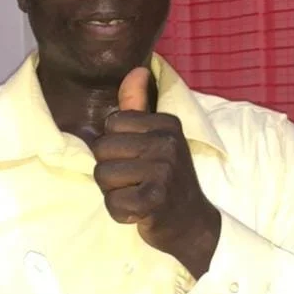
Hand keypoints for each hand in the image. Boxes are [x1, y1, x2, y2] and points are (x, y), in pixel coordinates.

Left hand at [92, 67, 221, 278]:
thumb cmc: (167, 180)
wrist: (192, 224)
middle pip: (101, 149)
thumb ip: (139, 107)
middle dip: (110, 171)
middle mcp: (166, 142)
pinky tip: (139, 212)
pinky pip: (113, 202)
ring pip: (103, 176)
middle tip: (135, 182)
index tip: (136, 161)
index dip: (114, 148)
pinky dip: (121, 213)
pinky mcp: (156, 199)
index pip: (110, 125)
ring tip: (137, 195)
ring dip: (114, 193)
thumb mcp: (157, 139)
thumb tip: (135, 69)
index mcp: (165, 123)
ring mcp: (163, 170)